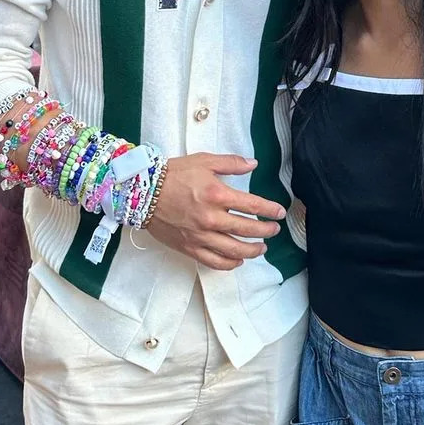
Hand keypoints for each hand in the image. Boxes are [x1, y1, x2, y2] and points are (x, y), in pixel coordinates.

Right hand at [146, 153, 285, 270]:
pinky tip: (238, 260)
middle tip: (274, 230)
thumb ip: (231, 163)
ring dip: (252, 250)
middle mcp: (212, 218)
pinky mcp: (189, 247)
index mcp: (217, 194)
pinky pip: (214, 262)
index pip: (253, 206)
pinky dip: (230, 264)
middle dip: (266, 231)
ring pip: (234, 250)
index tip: (280, 213)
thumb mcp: (204, 161)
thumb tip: (253, 164)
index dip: (270, 210)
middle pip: (247, 230)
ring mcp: (201, 236)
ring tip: (261, 247)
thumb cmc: (174, 173)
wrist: (143, 192)